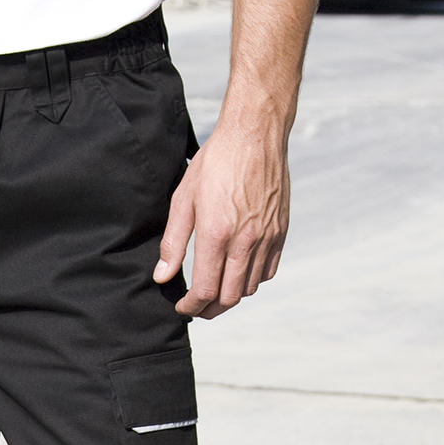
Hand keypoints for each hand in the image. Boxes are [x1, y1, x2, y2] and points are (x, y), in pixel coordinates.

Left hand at [153, 114, 289, 318]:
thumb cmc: (216, 162)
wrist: (255, 134)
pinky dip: (251, 281)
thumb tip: (162, 277)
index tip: (182, 308)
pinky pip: (267, 272)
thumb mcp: (184, 199)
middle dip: (209, 310)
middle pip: (228, 298)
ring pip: (249, 288)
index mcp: (217, 234)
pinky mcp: (280, 232)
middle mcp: (245, 241)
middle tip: (196, 308)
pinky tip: (238, 274)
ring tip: (215, 291)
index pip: (205, 290)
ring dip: (229, 296)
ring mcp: (266, 238)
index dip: (191, 307)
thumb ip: (173, 243)